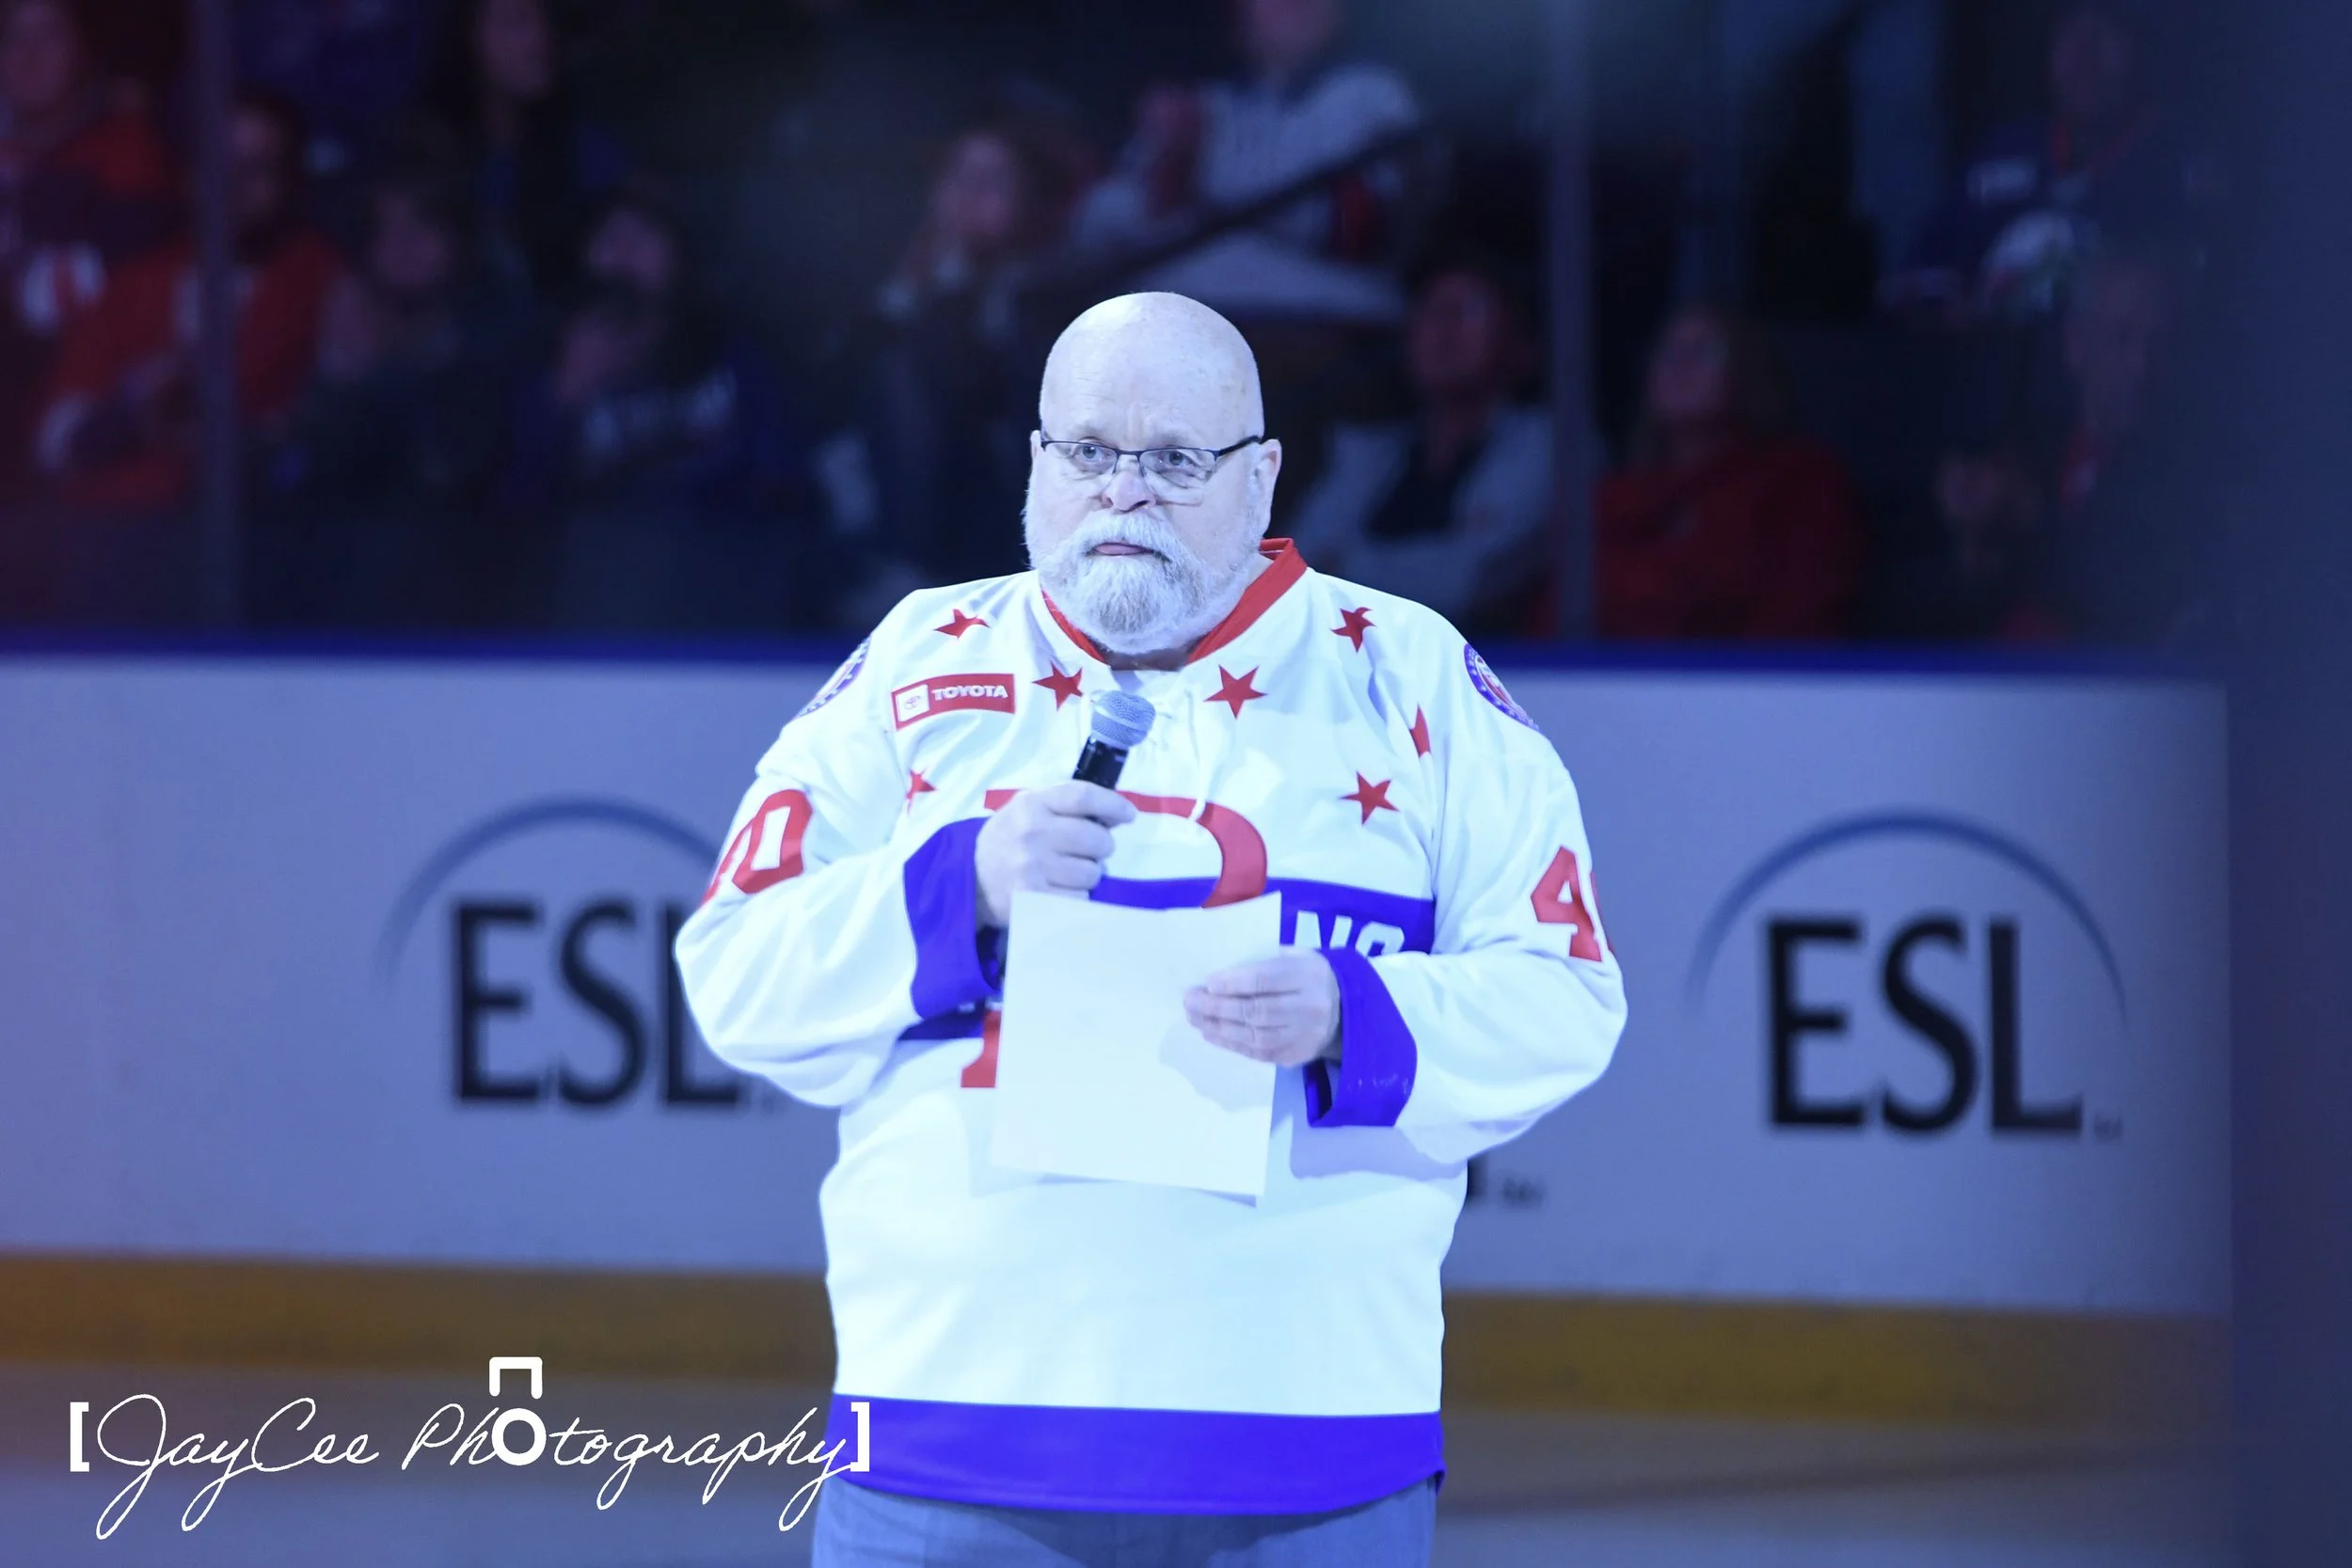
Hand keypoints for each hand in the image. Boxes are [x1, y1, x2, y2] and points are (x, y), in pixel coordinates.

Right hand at [972, 781, 1135, 928]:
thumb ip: (1064, 804)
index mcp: (1031, 805)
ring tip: (1069, 872)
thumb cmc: (1008, 840)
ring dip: (1089, 874)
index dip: (1113, 804)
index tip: (1128, 815)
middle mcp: (1032, 833)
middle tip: (1091, 851)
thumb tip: (1115, 815)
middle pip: (1096, 838)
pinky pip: (1081, 898)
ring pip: (1093, 872)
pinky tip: (1061, 890)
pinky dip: (1078, 896)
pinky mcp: (1034, 899)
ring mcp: (1033, 868)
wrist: (970, 880)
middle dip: (1102, 847)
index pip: (1083, 797)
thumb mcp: (1026, 808)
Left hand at [1185, 950, 1341, 1066]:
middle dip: (1218, 1008)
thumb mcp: (1297, 955)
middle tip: (1190, 1002)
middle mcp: (1309, 1007)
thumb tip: (1223, 971)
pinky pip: (1259, 1053)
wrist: (1346, 1010)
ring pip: (1255, 1036)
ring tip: (1195, 1018)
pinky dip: (1232, 1044)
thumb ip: (1266, 959)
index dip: (1234, 983)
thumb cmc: (1309, 975)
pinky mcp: (1297, 1055)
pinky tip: (1211, 1034)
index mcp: (1308, 975)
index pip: (1266, 980)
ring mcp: (1304, 1035)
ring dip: (1219, 1028)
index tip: (1207, 983)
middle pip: (1257, 1011)